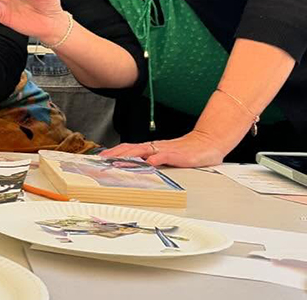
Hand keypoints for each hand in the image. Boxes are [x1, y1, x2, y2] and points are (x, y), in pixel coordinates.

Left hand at [100, 129, 230, 167]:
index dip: (113, 153)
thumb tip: (137, 167)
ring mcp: (166, 150)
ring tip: (115, 161)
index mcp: (152, 148)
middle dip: (114, 154)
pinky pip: (164, 156)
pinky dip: (155, 159)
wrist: (209, 142)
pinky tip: (148, 163)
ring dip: (128, 156)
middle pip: (130, 149)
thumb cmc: (188, 151)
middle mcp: (155, 147)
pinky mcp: (178, 155)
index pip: (128, 149)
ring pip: (142, 151)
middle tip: (100, 160)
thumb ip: (152, 161)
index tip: (99, 158)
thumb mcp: (166, 157)